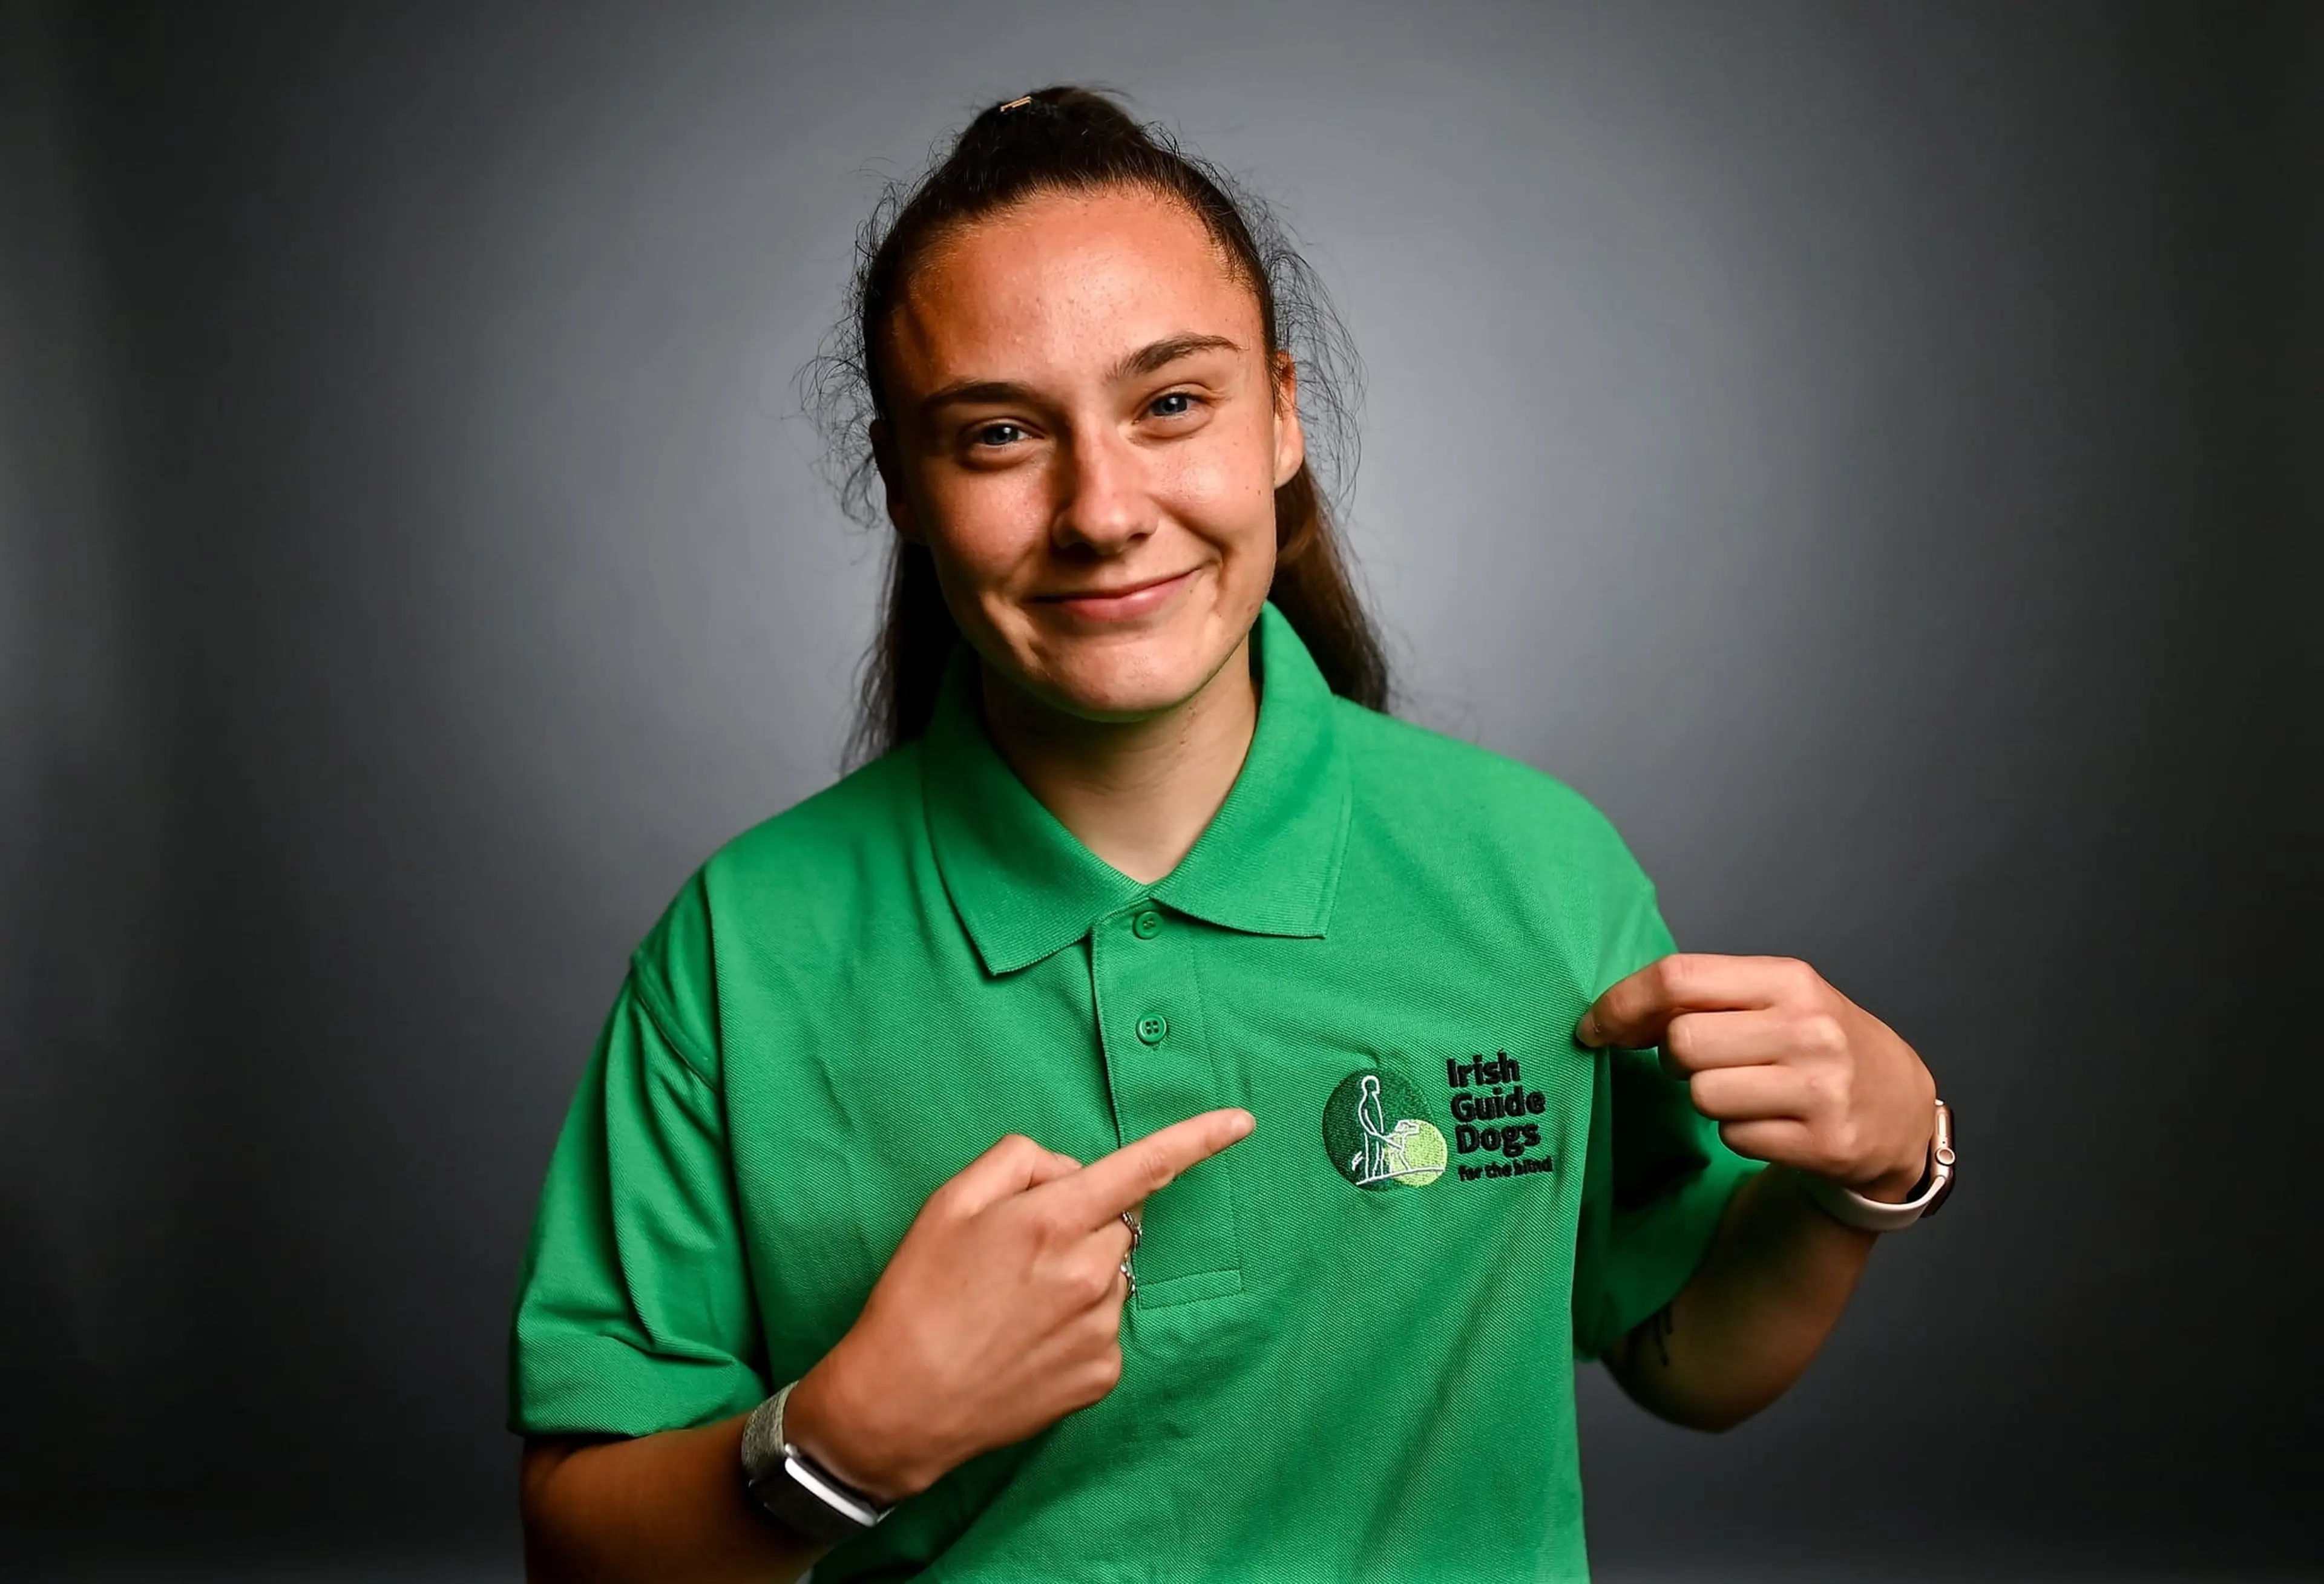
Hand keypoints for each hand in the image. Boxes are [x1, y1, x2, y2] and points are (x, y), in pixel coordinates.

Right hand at [783, 1108, 1255, 1503]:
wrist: (901, 1403)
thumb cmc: (917, 1296)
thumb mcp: (949, 1203)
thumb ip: (1018, 1162)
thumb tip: (1069, 1170)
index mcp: (1053, 1220)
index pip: (1142, 1168)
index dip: (1198, 1139)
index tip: (1242, 1121)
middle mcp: (1089, 1271)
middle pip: (1119, 1222)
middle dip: (1085, 1223)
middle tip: (1020, 1254)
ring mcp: (1101, 1327)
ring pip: (1112, 1275)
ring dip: (1080, 1277)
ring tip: (1015, 1307)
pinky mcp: (1103, 1374)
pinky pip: (1105, 1326)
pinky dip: (1076, 1326)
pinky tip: (1028, 1342)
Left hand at [1577, 954, 1934, 1201]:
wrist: (1899, 1103)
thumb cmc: (1816, 1042)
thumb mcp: (1776, 997)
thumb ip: (1705, 995)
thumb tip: (1614, 1013)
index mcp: (1789, 980)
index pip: (1678, 978)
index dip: (1622, 1004)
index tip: (1594, 1026)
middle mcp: (1809, 1029)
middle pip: (1682, 1043)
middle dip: (1671, 1057)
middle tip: (1695, 1062)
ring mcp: (1820, 1088)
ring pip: (1702, 1095)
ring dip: (1705, 1097)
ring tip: (1742, 1089)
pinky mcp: (1823, 1143)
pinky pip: (1732, 1137)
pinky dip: (1735, 1131)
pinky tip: (1769, 1119)